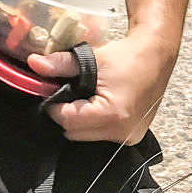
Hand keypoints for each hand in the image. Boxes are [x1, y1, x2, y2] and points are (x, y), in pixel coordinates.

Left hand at [29, 31, 177, 143]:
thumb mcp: (92, 58)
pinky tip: (100, 106)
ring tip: (87, 99)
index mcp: (111, 114)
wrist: (157, 55)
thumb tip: (34, 64)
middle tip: (70, 94)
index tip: (54, 92)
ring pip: (88, 137)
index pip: (67, 120)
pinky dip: (96, 124)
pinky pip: (103, 136)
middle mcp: (121, 131)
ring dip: (82, 121)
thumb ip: (61, 64)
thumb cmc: (128, 56)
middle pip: (76, 133)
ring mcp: (129, 137)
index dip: (55, 106)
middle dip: (68, 115)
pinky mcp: (134, 137)